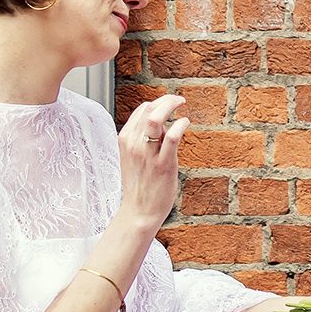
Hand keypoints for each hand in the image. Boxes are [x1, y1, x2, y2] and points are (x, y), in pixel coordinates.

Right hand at [118, 93, 186, 231]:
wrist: (139, 211)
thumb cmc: (139, 185)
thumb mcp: (133, 157)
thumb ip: (143, 140)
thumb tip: (160, 126)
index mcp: (125, 140)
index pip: (141, 110)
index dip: (157, 103)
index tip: (168, 104)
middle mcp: (133, 144)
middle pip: (149, 109)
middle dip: (167, 100)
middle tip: (179, 100)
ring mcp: (147, 154)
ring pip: (156, 118)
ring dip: (172, 106)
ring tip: (182, 106)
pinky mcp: (163, 164)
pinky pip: (172, 136)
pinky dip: (180, 124)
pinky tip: (185, 123)